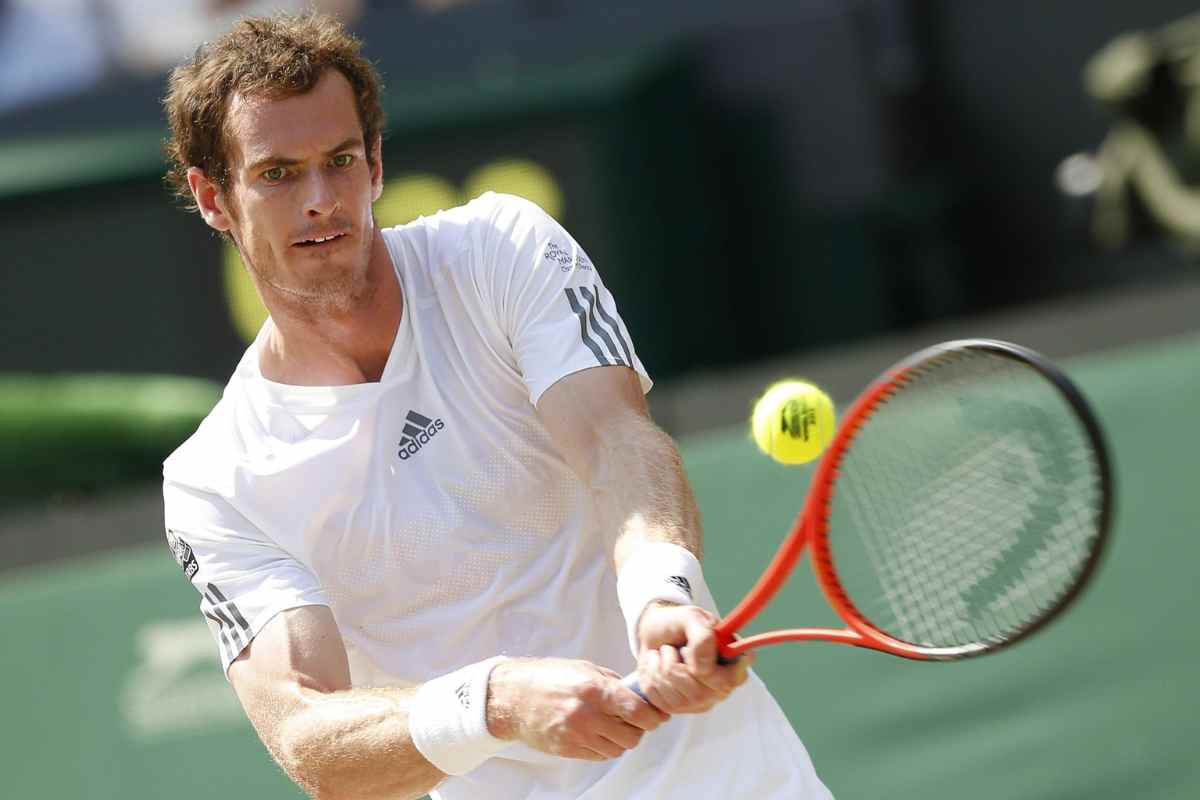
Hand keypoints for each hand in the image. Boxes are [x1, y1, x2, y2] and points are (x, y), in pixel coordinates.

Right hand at [485, 657, 668, 760]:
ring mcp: (577, 735)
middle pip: (632, 736)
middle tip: (635, 721)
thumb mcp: (583, 668)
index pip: (638, 712)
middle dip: (639, 730)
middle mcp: (588, 714)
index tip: (658, 716)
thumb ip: (612, 682)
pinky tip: (597, 733)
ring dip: (621, 740)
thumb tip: (637, 694)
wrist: (513, 697)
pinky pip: (598, 755)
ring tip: (614, 726)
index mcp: (595, 689)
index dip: (654, 717)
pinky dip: (604, 747)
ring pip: (617, 749)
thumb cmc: (549, 677)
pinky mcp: (568, 749)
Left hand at [633, 602, 753, 713]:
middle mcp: (721, 687)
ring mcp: (700, 701)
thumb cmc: (677, 624)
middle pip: (698, 693)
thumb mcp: (691, 617)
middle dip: (674, 665)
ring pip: (675, 697)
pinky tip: (655, 666)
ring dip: (660, 668)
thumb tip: (704, 669)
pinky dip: (650, 677)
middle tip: (672, 648)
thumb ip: (703, 637)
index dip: (706, 670)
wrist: (653, 631)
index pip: (729, 681)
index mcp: (733, 664)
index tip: (688, 651)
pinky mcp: (677, 708)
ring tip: (663, 654)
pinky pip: (658, 700)